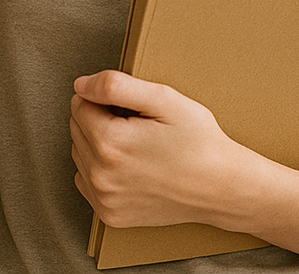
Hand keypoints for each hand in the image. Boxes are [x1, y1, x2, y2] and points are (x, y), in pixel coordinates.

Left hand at [69, 70, 254, 229]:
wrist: (222, 188)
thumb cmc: (199, 142)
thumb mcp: (164, 99)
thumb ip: (116, 86)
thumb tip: (81, 84)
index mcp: (110, 143)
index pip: (80, 104)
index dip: (104, 98)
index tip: (132, 107)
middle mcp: (100, 175)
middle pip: (77, 129)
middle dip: (99, 119)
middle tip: (137, 124)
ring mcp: (104, 199)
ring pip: (80, 154)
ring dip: (98, 144)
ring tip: (136, 145)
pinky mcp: (110, 214)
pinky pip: (87, 181)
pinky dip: (101, 170)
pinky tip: (129, 166)